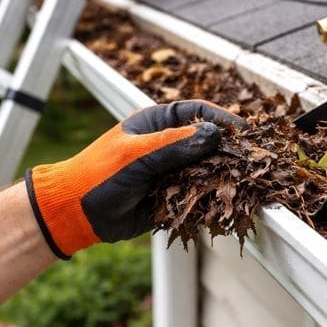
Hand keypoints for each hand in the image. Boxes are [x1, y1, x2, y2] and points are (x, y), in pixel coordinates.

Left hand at [25, 100, 243, 257]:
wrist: (76, 213)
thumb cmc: (98, 175)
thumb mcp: (135, 155)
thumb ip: (173, 145)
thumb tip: (213, 135)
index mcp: (157, 124)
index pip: (197, 113)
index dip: (222, 119)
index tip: (244, 130)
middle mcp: (167, 146)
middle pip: (207, 143)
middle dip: (228, 152)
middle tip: (250, 161)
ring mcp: (170, 172)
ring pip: (205, 171)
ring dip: (222, 178)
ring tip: (243, 184)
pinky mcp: (171, 197)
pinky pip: (197, 196)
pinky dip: (210, 200)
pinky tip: (224, 204)